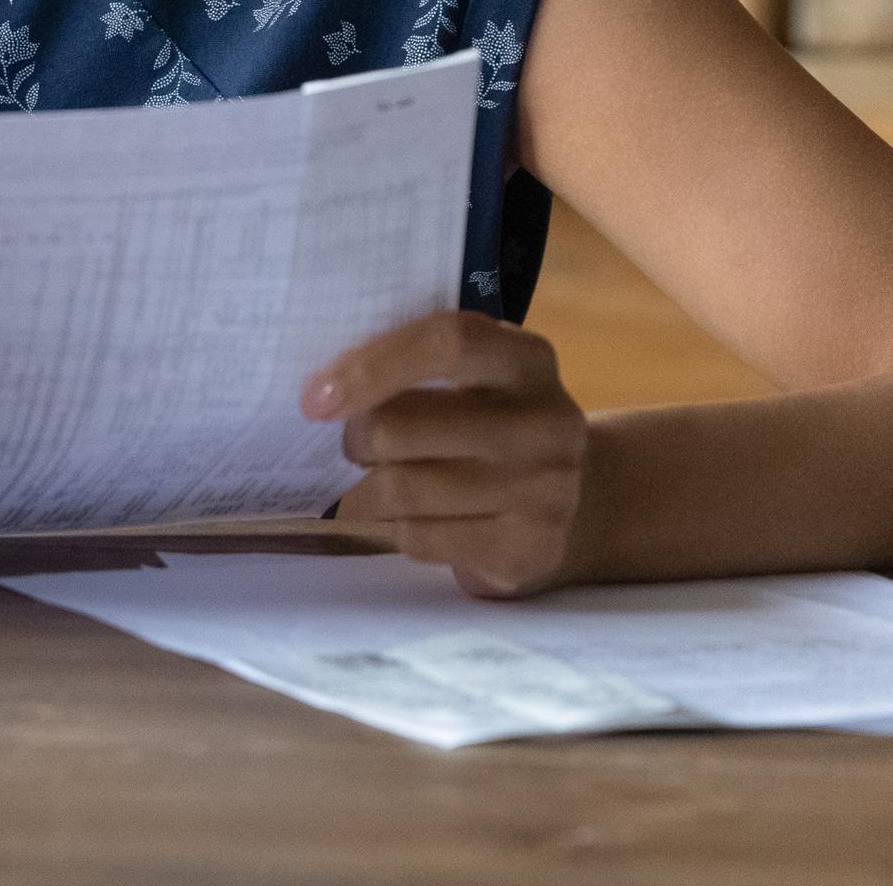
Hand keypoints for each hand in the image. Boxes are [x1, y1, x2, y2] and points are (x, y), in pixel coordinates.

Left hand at [302, 312, 589, 599]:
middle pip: (401, 428)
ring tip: (376, 486)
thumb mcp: (478, 377)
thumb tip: (322, 390)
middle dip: (356, 441)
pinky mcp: (529, 548)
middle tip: (356, 447)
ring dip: (366, 493)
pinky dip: (396, 530)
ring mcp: (545, 490)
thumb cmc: (494, 423)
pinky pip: (421, 539)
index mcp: (527, 360)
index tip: (315, 398)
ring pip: (401, 490)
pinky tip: (413, 520)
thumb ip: (417, 363)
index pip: (445, 343)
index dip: (370, 367)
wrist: (578, 500)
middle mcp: (546, 421)